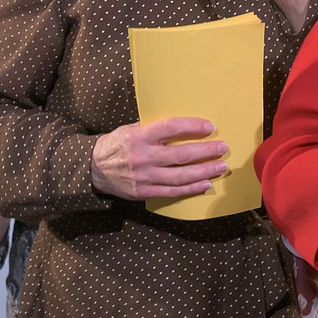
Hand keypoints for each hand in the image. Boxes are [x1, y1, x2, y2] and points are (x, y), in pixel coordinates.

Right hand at [91, 117, 228, 200]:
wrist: (94, 168)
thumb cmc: (119, 144)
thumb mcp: (132, 129)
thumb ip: (155, 128)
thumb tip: (186, 125)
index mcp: (140, 136)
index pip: (171, 128)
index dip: (192, 127)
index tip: (210, 127)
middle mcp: (143, 157)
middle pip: (180, 155)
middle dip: (205, 152)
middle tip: (223, 148)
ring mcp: (144, 177)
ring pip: (180, 176)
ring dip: (204, 171)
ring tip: (220, 166)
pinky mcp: (144, 192)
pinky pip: (172, 191)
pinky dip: (191, 188)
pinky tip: (205, 184)